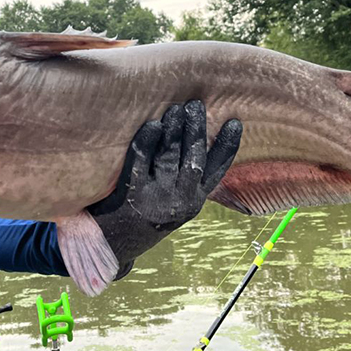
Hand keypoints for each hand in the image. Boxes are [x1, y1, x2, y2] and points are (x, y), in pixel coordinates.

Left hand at [88, 100, 241, 276]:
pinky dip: (147, 142)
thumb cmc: (148, 214)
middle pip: (194, 158)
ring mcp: (156, 198)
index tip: (235, 122)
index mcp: (195, 200)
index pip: (218, 170)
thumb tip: (194, 137)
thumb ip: (187, 179)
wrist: (114, 245)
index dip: (228, 146)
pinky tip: (152, 125)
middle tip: (196, 105)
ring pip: (170, 157)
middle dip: (197, 129)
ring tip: (176, 109)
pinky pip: (140, 162)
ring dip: (174, 130)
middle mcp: (180, 200)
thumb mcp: (175, 204)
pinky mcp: (131, 195)